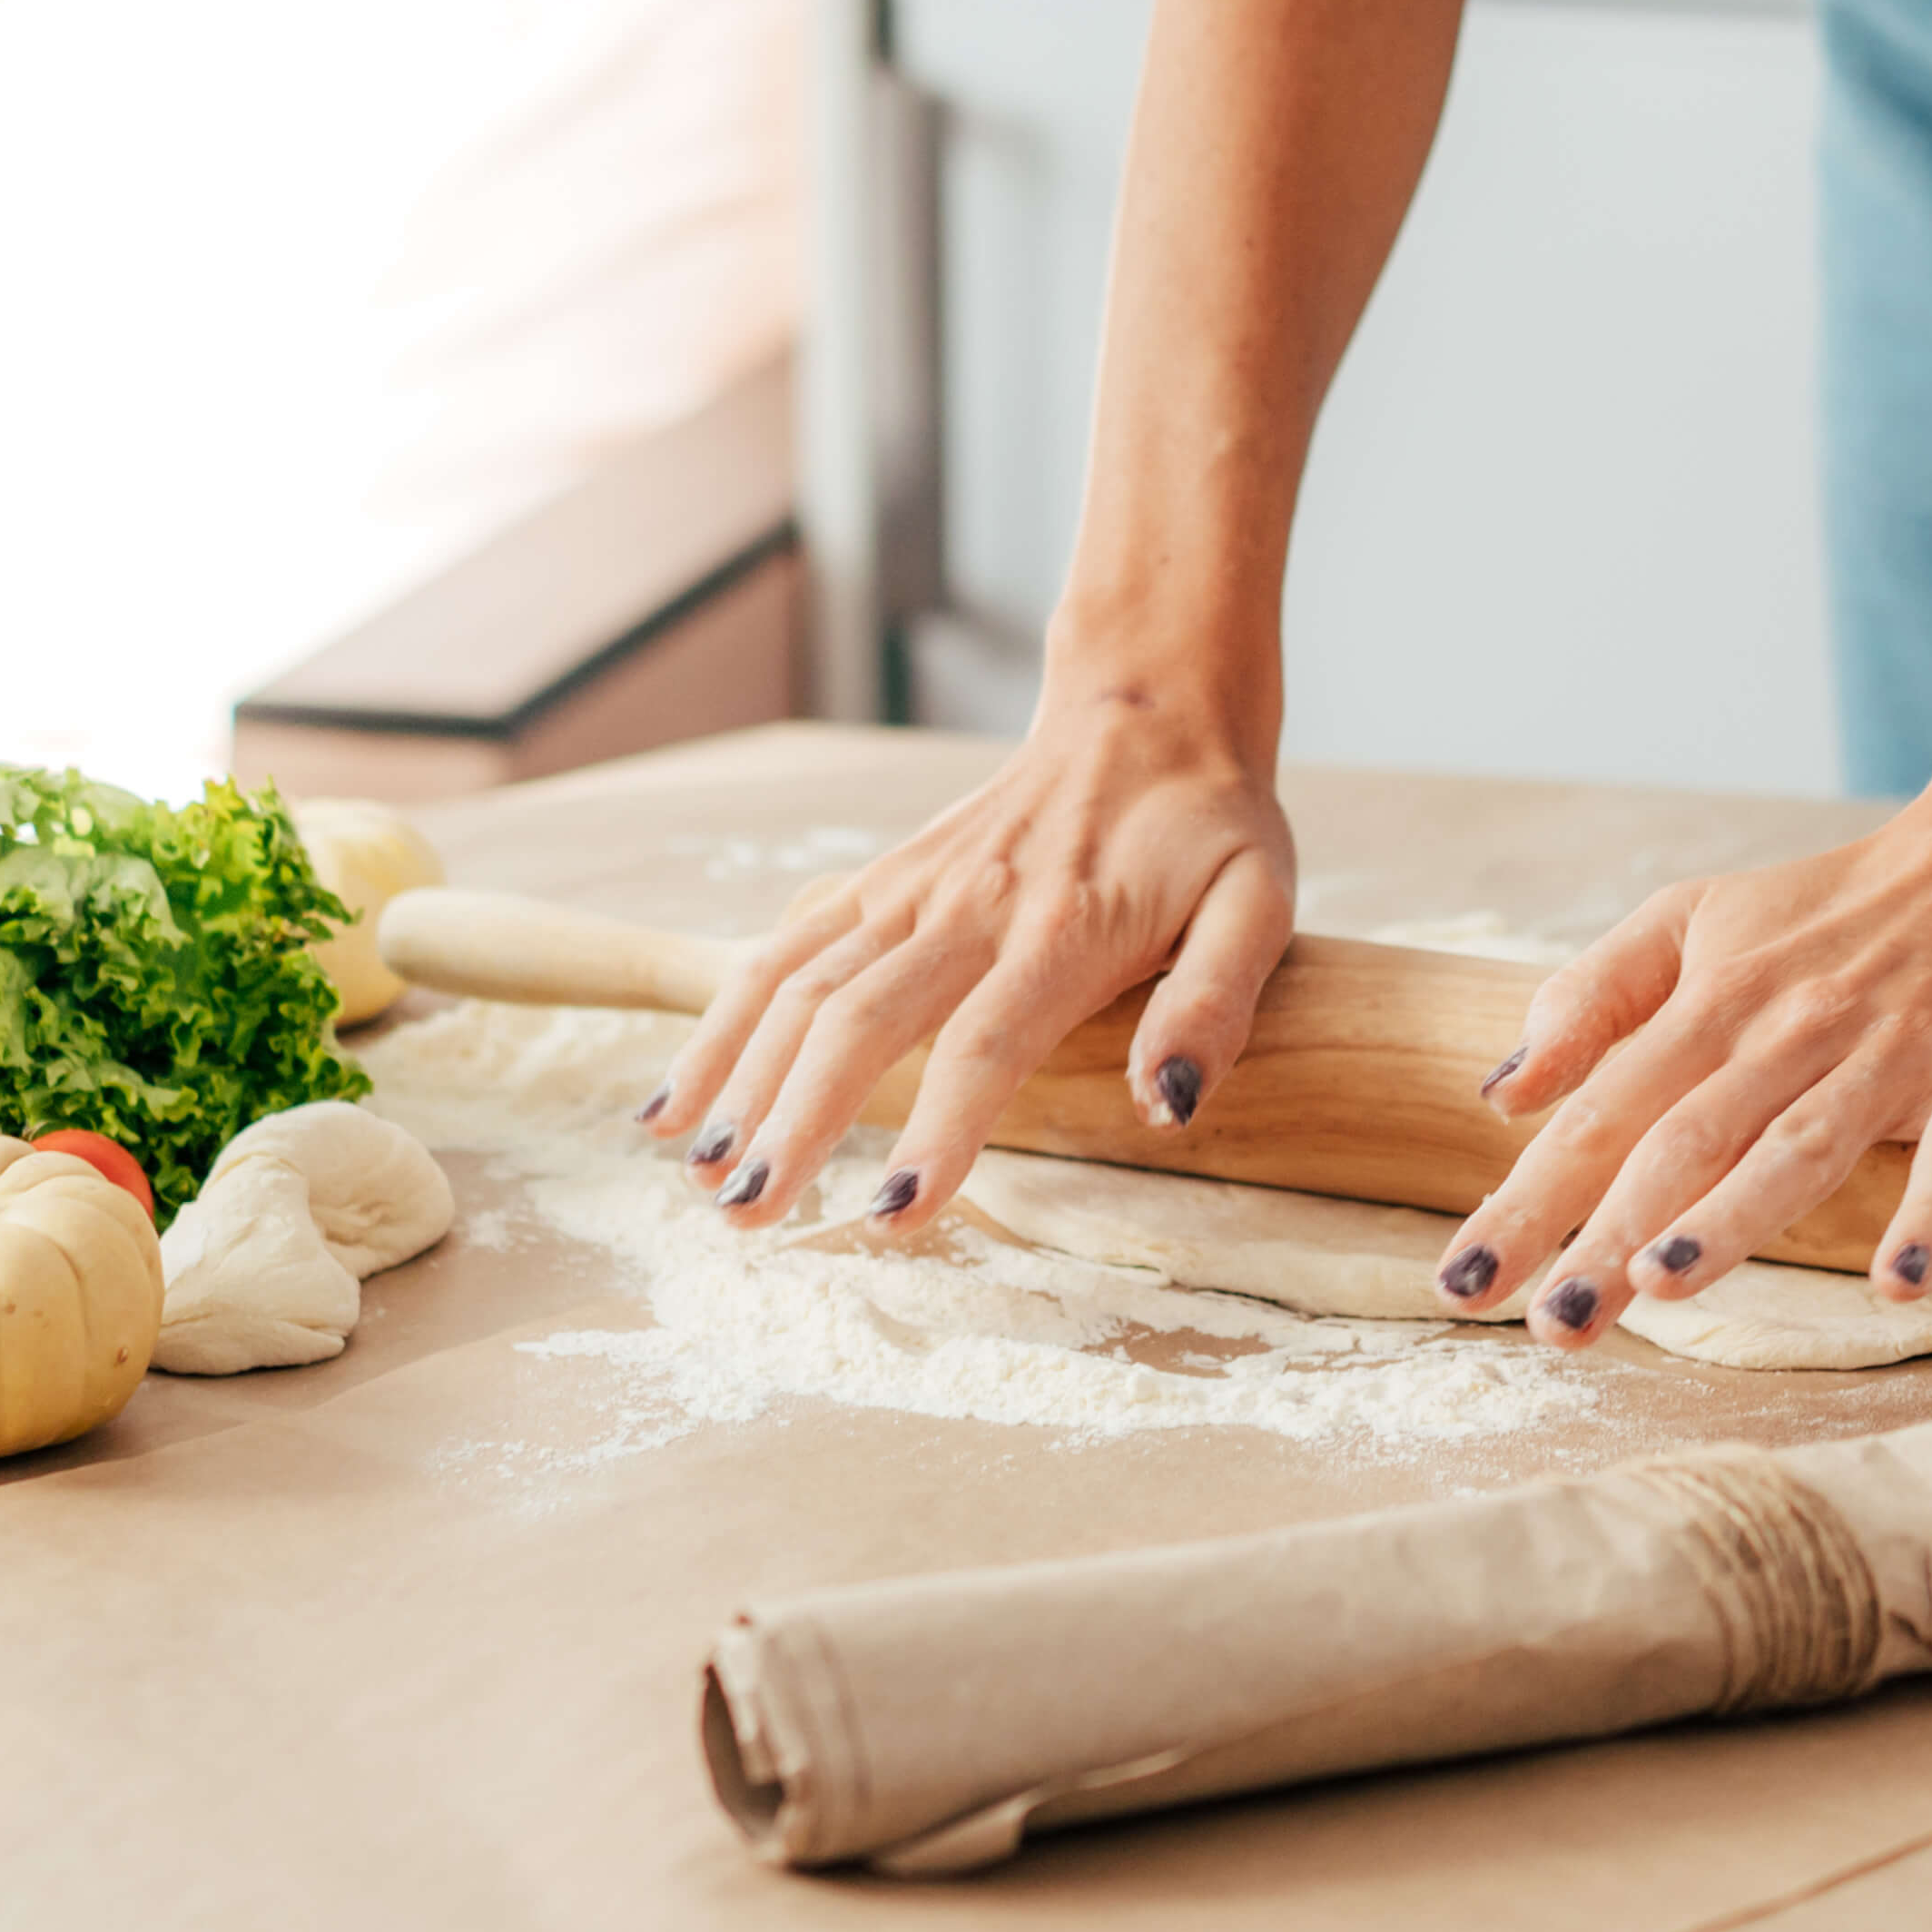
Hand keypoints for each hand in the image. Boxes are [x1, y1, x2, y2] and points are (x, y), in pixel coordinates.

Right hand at [636, 670, 1293, 1229]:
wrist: (1148, 713)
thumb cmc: (1208, 831)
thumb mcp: (1257, 905)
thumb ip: (1214, 1003)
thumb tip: (1170, 1106)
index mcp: (1064, 928)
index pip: (986, 1043)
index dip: (937, 1131)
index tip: (893, 1217)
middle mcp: (967, 906)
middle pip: (860, 1020)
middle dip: (799, 1122)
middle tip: (752, 1218)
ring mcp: (908, 889)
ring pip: (798, 985)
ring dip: (740, 1081)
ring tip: (703, 1176)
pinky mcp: (877, 881)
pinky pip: (780, 950)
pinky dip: (719, 1024)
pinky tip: (674, 1104)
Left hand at [1432, 807, 1931, 1347]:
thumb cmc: (1837, 907)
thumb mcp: (1697, 919)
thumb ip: (1594, 997)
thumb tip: (1502, 1094)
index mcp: (1711, 1001)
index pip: (1601, 1111)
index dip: (1530, 1197)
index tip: (1464, 1281)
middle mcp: (1787, 1031)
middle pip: (1683, 1142)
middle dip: (1608, 1235)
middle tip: (1551, 1327)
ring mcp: (1888, 1054)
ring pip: (1796, 1144)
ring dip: (1732, 1218)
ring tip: (1664, 1285)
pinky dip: (1931, 1213)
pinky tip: (1898, 1281)